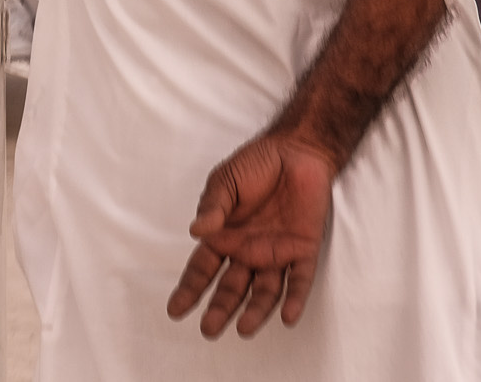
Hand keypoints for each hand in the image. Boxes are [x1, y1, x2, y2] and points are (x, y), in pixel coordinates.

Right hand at [168, 135, 333, 338]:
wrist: (296, 150)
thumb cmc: (256, 165)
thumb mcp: (226, 181)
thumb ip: (213, 207)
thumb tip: (196, 231)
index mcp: (225, 236)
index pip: (203, 269)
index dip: (189, 289)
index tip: (175, 310)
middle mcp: (248, 251)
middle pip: (231, 288)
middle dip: (220, 309)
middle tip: (209, 329)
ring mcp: (276, 253)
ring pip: (265, 291)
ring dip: (255, 311)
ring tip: (243, 329)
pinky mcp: (304, 250)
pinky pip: (300, 280)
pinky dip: (295, 299)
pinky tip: (287, 317)